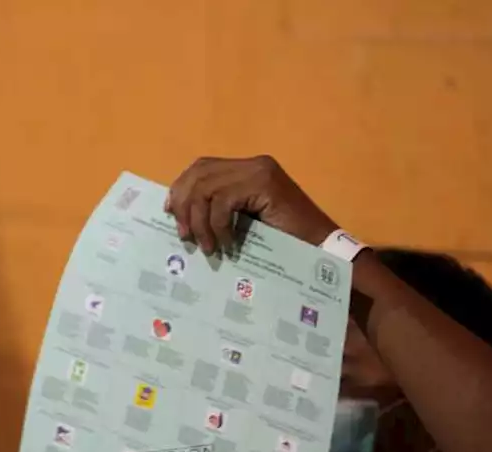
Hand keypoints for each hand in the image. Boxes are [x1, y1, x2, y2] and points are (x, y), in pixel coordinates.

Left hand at [167, 155, 337, 254]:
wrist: (320, 248)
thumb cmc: (283, 242)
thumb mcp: (241, 224)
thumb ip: (218, 212)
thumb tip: (180, 216)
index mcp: (246, 168)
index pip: (201, 168)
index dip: (181, 189)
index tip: (171, 214)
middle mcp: (252, 163)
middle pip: (199, 173)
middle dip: (184, 204)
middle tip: (185, 235)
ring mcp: (259, 171)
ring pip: (206, 188)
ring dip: (199, 221)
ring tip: (207, 247)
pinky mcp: (264, 183)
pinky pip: (223, 201)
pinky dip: (218, 226)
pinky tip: (227, 244)